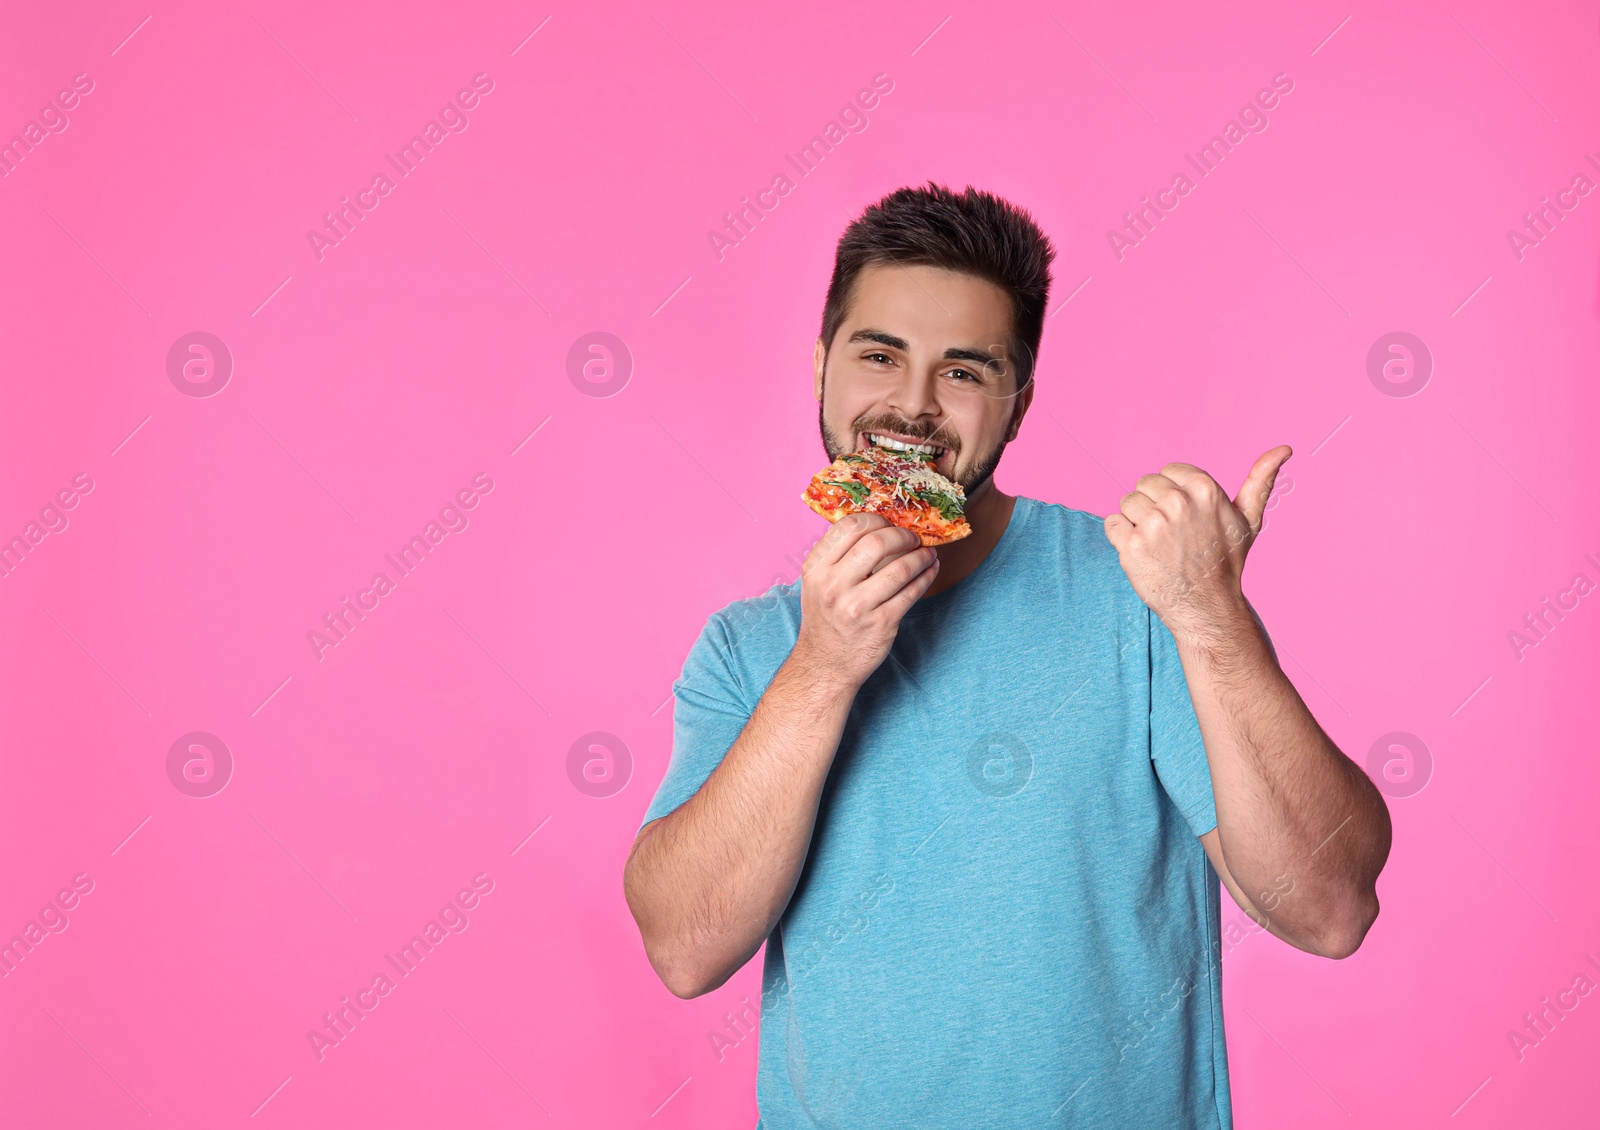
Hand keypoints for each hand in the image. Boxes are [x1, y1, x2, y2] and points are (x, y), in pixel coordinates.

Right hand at [792, 513, 938, 689]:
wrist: (825, 665)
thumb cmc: (826, 618)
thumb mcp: (818, 583)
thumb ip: (839, 555)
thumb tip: (879, 526)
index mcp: (816, 568)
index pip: (849, 526)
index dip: (876, 519)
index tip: (889, 523)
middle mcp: (833, 585)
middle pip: (877, 542)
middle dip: (903, 535)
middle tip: (913, 538)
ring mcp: (857, 606)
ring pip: (900, 568)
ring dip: (920, 556)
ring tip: (927, 553)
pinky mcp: (881, 624)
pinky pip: (911, 592)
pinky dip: (926, 577)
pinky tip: (930, 570)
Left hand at [1103, 445, 1290, 638]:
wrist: (1207, 607)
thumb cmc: (1226, 562)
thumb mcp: (1249, 519)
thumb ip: (1260, 480)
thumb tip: (1284, 448)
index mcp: (1204, 488)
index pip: (1168, 471)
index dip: (1173, 494)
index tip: (1186, 518)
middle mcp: (1178, 502)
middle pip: (1144, 485)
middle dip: (1154, 506)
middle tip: (1172, 535)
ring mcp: (1153, 524)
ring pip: (1127, 503)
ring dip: (1136, 522)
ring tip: (1159, 545)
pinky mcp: (1131, 545)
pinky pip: (1112, 524)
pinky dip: (1121, 538)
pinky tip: (1143, 554)